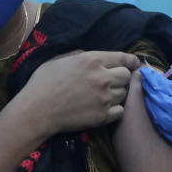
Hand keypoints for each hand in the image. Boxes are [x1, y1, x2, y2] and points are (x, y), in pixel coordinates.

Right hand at [18, 51, 139, 134]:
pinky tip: (105, 108)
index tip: (134, 64)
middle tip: (111, 82)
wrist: (37, 110)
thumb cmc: (43, 82)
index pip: (122, 58)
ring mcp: (104, 98)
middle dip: (121, 77)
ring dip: (118, 93)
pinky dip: (115, 109)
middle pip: (126, 76)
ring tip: (105, 96)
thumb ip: (80, 55)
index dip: (131, 61)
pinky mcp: (102, 116)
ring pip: (125, 94)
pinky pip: (121, 111)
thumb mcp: (59, 59)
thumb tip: (93, 57)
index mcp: (92, 60)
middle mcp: (102, 77)